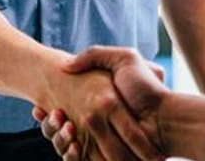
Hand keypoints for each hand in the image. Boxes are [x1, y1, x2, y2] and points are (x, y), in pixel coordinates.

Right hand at [34, 47, 168, 159]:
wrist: (166, 117)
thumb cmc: (146, 87)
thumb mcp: (123, 58)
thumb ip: (95, 55)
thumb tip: (67, 65)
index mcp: (96, 104)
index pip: (64, 109)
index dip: (48, 111)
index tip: (38, 107)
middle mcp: (95, 124)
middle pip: (60, 130)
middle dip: (49, 126)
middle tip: (41, 114)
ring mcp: (99, 142)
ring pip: (65, 146)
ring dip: (58, 139)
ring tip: (63, 126)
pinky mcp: (103, 156)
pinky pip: (80, 160)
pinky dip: (71, 155)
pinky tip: (73, 145)